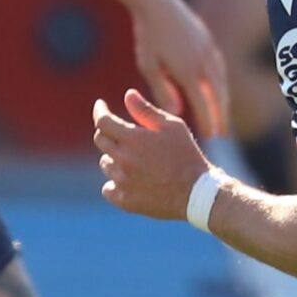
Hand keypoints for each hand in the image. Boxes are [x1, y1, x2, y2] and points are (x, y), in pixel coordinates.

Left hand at [94, 89, 210, 219]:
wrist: (197, 192)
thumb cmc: (187, 155)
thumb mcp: (172, 126)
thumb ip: (146, 110)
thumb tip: (128, 94)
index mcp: (134, 139)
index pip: (103, 122)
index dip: (99, 111)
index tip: (100, 106)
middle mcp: (123, 160)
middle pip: (100, 140)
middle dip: (107, 132)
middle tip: (122, 133)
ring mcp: (123, 182)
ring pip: (106, 164)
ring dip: (114, 157)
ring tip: (135, 159)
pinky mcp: (126, 201)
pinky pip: (108, 189)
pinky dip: (114, 183)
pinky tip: (127, 180)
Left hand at [127, 0, 229, 137]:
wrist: (157, 1)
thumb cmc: (148, 36)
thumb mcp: (150, 66)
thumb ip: (163, 90)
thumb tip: (176, 112)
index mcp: (188, 71)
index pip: (203, 103)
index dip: (208, 121)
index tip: (210, 136)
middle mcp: (203, 62)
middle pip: (218, 95)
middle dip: (220, 115)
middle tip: (221, 133)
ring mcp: (208, 50)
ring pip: (221, 81)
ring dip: (222, 100)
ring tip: (221, 115)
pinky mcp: (208, 40)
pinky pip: (219, 67)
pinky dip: (220, 82)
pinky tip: (218, 89)